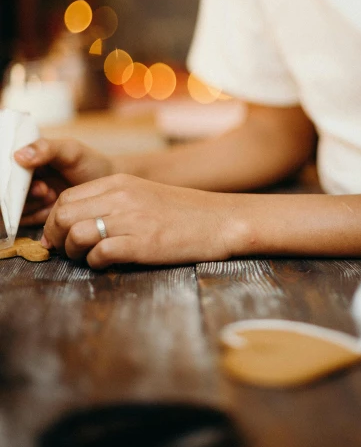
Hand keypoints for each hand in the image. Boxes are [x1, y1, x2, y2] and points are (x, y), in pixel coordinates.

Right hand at [14, 138, 114, 225]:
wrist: (107, 186)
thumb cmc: (90, 163)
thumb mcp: (71, 151)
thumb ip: (47, 149)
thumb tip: (18, 155)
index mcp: (28, 158)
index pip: (8, 168)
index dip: (14, 176)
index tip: (32, 176)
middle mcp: (25, 178)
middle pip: (9, 190)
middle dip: (24, 192)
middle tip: (44, 190)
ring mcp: (29, 197)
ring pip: (14, 205)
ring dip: (29, 204)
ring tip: (51, 196)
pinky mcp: (36, 214)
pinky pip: (23, 219)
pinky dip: (33, 215)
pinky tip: (50, 207)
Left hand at [41, 174, 235, 268]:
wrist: (220, 220)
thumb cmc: (181, 213)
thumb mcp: (142, 195)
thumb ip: (110, 203)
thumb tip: (73, 223)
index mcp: (119, 183)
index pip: (67, 197)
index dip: (55, 221)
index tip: (60, 236)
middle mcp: (122, 197)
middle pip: (64, 214)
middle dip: (57, 237)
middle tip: (67, 250)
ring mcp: (133, 219)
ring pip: (77, 234)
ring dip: (75, 252)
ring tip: (88, 258)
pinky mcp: (144, 243)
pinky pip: (101, 253)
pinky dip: (96, 263)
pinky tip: (108, 263)